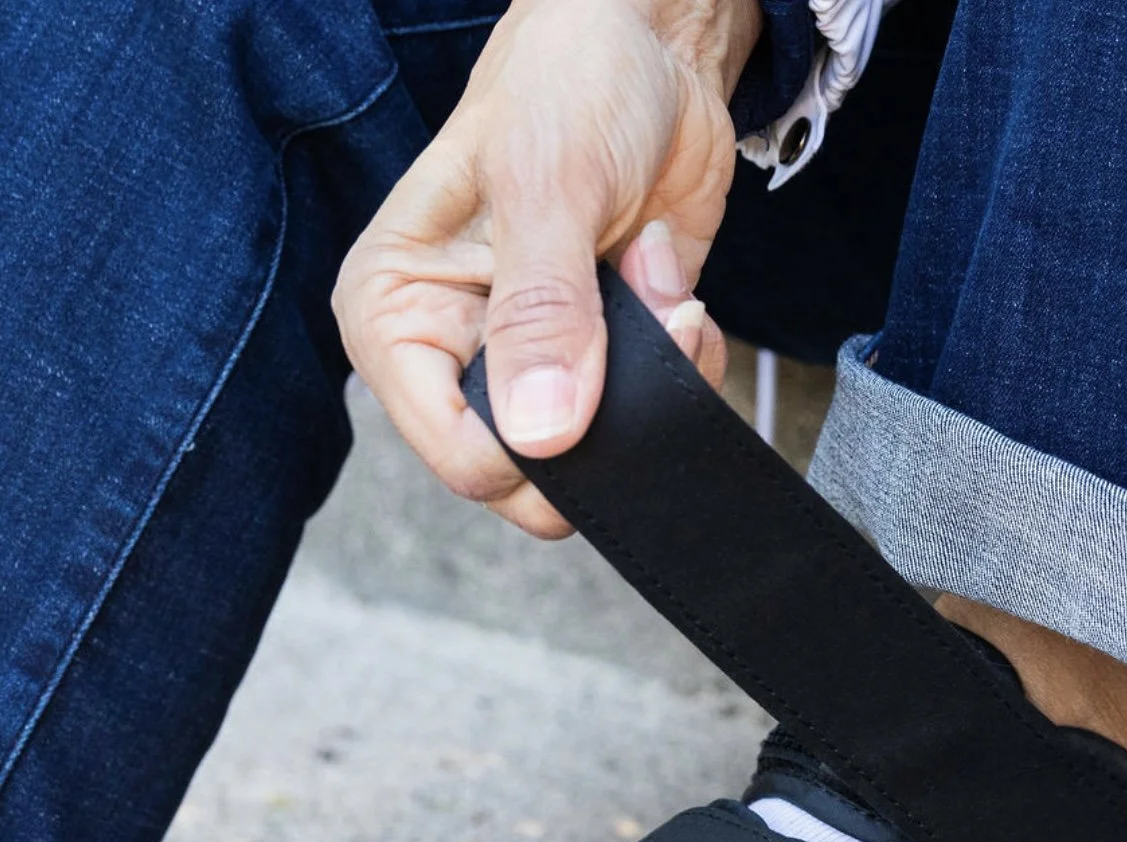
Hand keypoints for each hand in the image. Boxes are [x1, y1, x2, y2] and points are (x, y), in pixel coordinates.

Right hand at [334, 0, 756, 537]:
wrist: (651, 45)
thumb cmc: (567, 82)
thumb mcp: (546, 188)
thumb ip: (543, 314)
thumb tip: (542, 434)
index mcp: (399, 315)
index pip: (456, 454)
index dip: (531, 456)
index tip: (587, 396)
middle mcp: (459, 350)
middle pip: (532, 472)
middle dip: (604, 418)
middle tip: (637, 326)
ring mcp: (538, 360)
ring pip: (604, 450)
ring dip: (656, 385)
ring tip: (657, 291)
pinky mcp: (609, 354)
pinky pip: (657, 410)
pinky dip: (687, 364)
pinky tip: (675, 292)